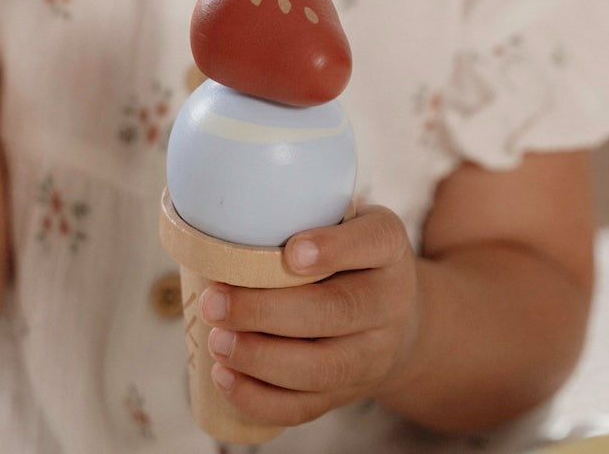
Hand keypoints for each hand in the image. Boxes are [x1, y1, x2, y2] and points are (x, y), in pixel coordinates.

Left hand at [199, 205, 418, 427]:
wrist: (393, 313)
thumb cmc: (346, 253)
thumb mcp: (342, 219)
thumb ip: (300, 210)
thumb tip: (215, 202)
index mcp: (387, 246)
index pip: (372, 242)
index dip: (333, 249)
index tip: (290, 252)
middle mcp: (389, 301)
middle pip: (337, 312)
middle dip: (268, 312)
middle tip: (215, 303)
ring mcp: (373, 353)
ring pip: (322, 367)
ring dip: (261, 358)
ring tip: (217, 341)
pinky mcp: (349, 392)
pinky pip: (307, 406)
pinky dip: (261, 398)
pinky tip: (225, 376)